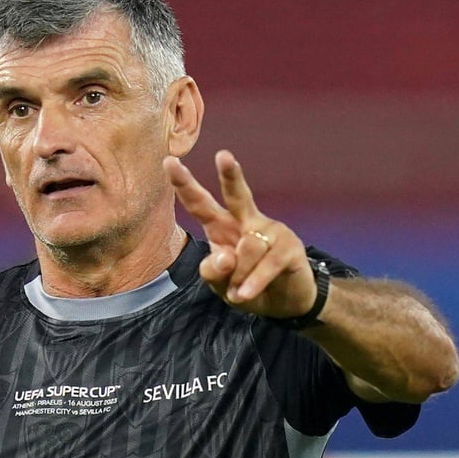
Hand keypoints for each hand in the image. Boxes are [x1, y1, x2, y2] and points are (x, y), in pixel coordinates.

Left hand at [163, 150, 315, 318]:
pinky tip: (244, 294)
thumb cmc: (246, 287)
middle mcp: (245, 221)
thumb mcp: (220, 285)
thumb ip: (213, 272)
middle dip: (230, 174)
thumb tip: (224, 256)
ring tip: (238, 293)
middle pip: (236, 195)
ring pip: (247, 247)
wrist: (284, 303)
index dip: (184, 185)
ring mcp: (270, 231)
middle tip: (223, 155)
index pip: (199, 204)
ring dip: (238, 277)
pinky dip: (253, 282)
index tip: (169, 162)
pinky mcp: (289, 246)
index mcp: (221, 227)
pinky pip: (266, 262)